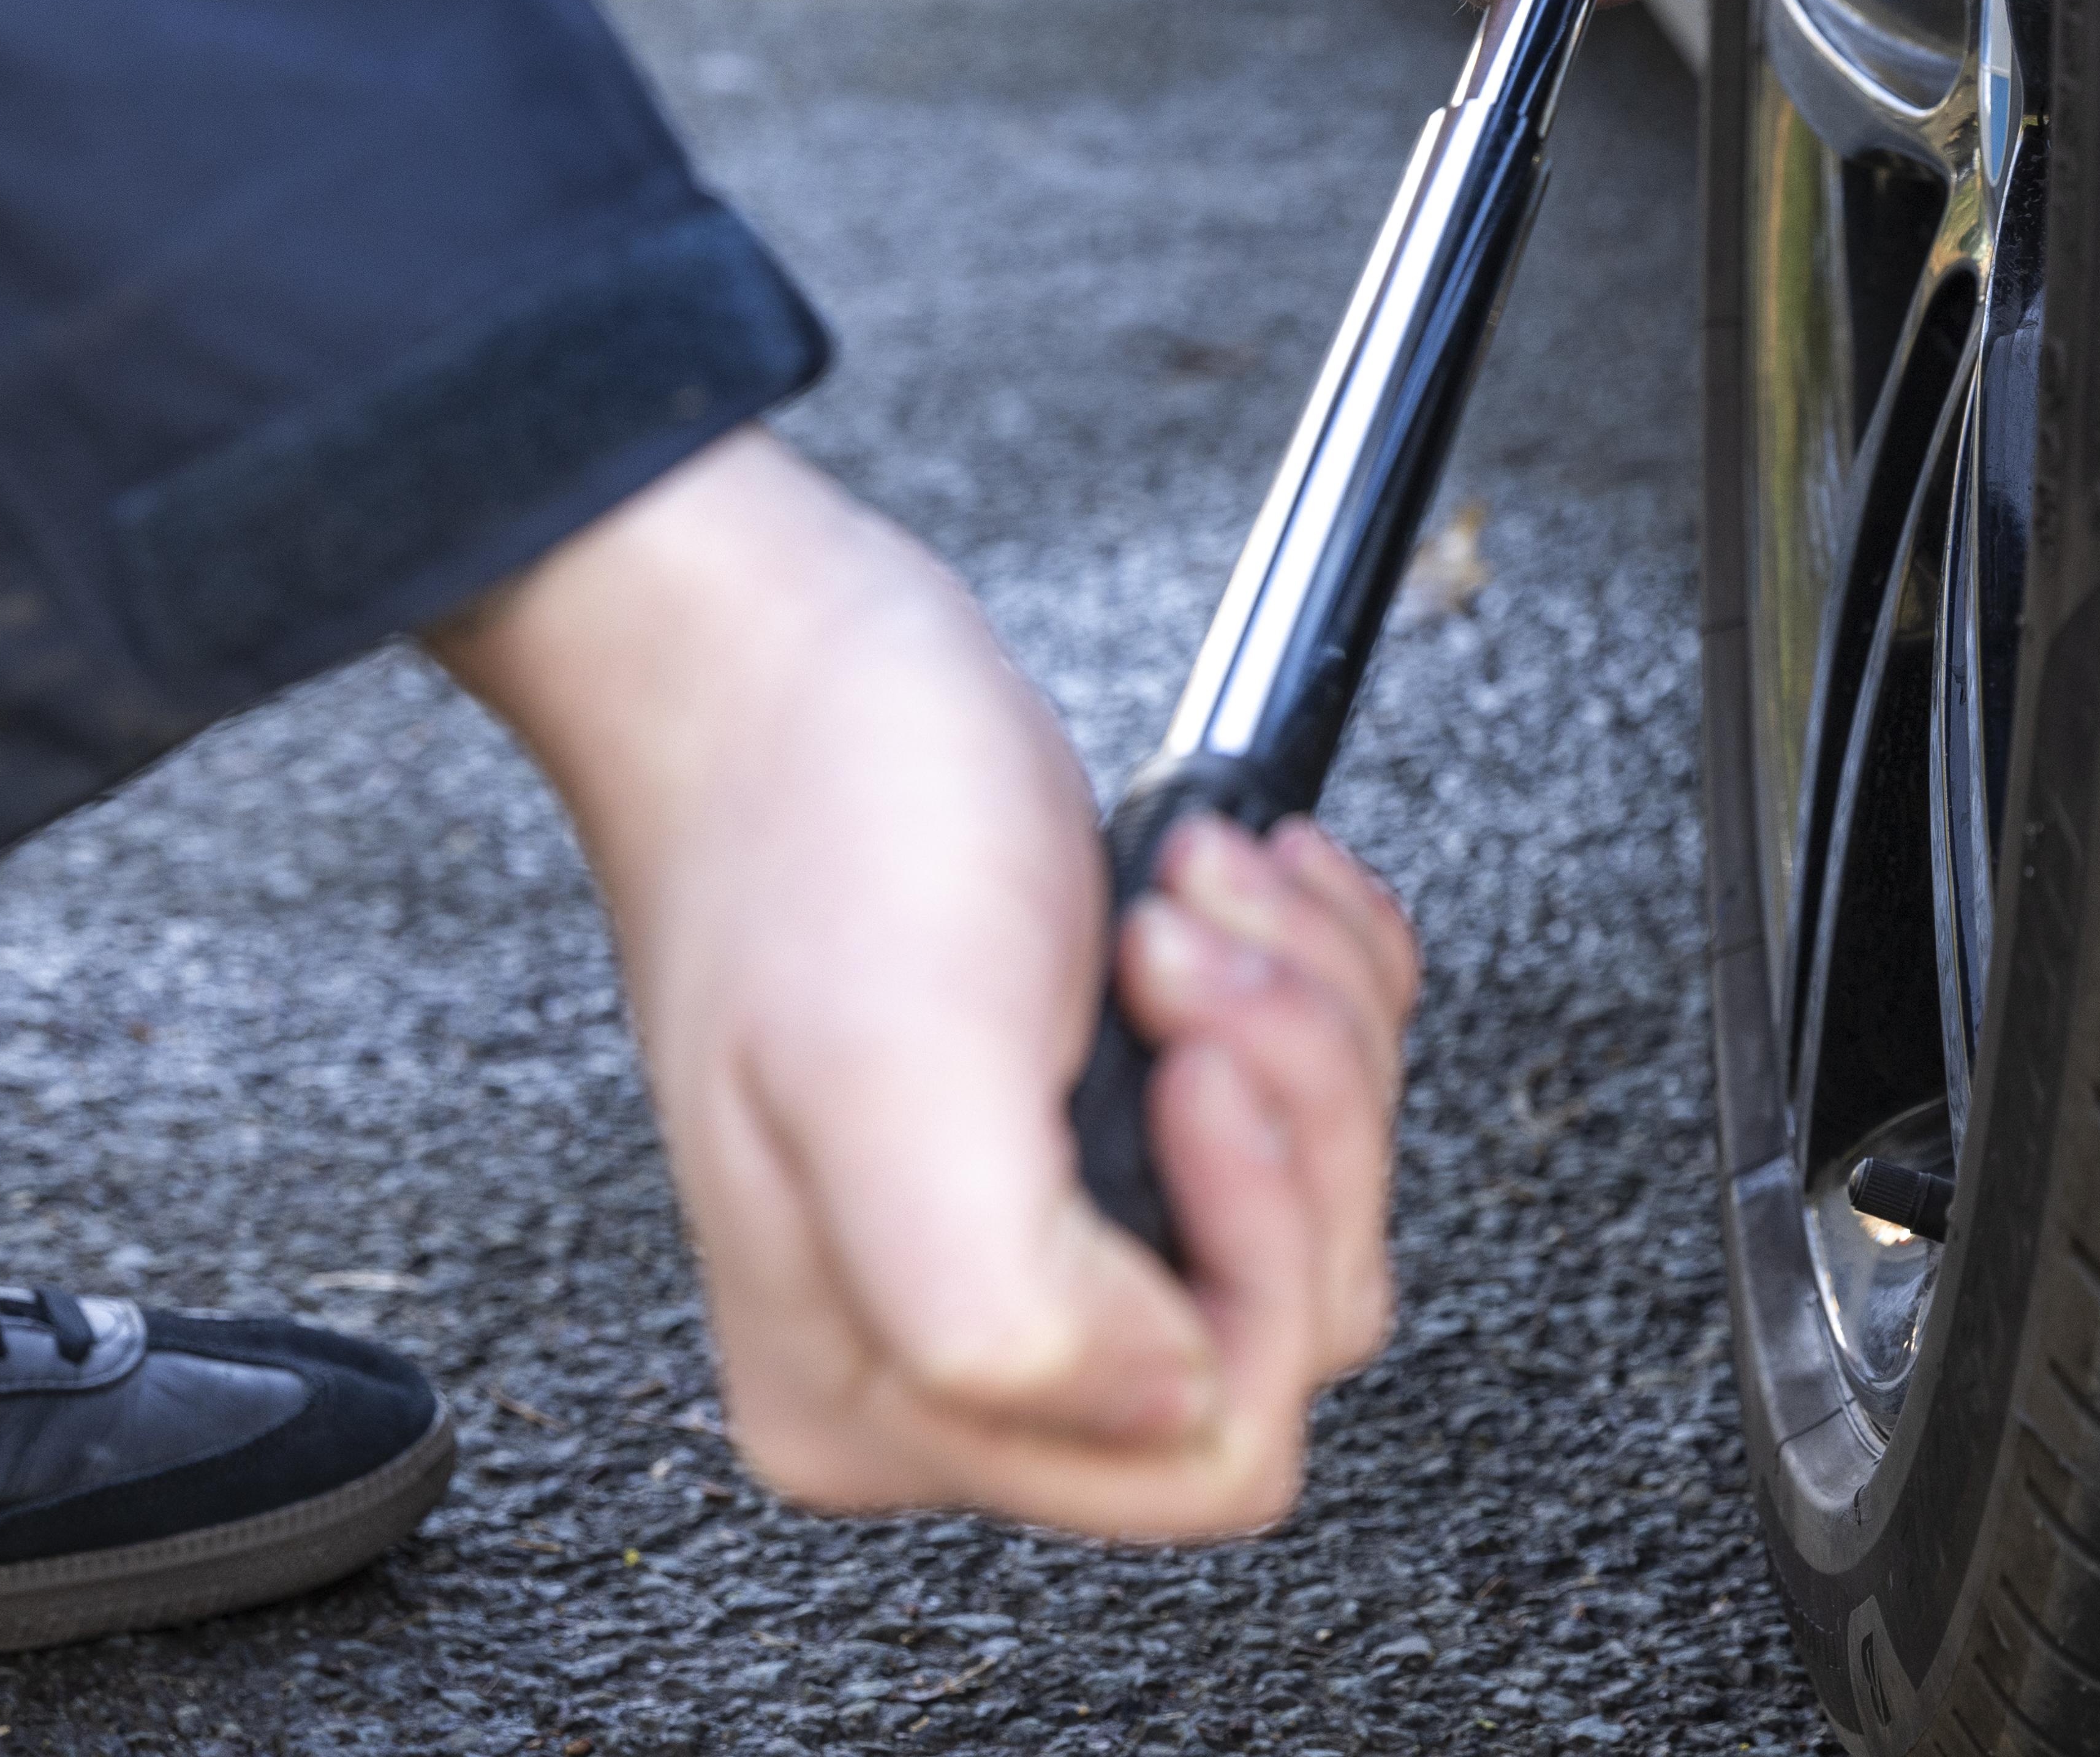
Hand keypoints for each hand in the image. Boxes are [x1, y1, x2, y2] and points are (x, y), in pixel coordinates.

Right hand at [435, 432, 1420, 1536]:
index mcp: (890, 1395)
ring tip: (1182, 895)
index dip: (1255, 1245)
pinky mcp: (1104, 1114)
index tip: (1189, 1064)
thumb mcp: (894, 1075)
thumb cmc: (812, 827)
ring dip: (1296, 1013)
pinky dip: (1306, 967)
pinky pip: (1312, 1099)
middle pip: (1292, 1317)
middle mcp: (968, 1344)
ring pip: (1316, 1194)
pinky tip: (1210, 884)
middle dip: (1286, 1099)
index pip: (1206, 1446)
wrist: (783, 653)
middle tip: (1173, 949)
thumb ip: (1010, 1312)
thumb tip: (1168, 1405)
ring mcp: (1045, 1223)